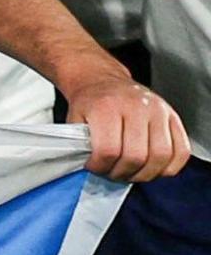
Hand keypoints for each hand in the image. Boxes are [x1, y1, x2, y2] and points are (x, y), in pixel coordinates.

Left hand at [66, 74, 190, 181]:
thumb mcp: (74, 119)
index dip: (100, 167)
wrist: (104, 81)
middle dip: (122, 173)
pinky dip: (169, 167)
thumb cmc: (90, 103)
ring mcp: (159, 111)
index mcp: (107, 107)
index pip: (108, 150)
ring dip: (145, 173)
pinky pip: (181, 151)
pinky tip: (153, 168)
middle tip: (113, 173)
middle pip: (136, 156)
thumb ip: (80, 144)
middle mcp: (137, 107)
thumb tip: (92, 169)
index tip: (95, 167)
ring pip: (160, 156)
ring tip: (131, 173)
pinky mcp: (173, 117)